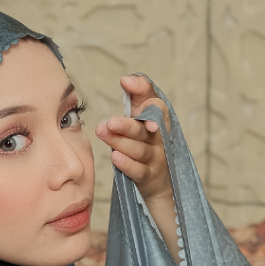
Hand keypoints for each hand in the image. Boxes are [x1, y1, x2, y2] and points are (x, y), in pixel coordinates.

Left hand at [95, 75, 178, 255]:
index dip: (143, 91)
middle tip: (110, 122)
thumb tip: (126, 80)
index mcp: (158, 122)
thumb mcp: (142, 124)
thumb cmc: (146, 147)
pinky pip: (139, 171)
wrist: (159, 186)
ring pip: (141, 150)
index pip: (155, 103)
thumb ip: (136, 101)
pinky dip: (127, 164)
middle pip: (146, 129)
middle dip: (128, 124)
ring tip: (105, 134)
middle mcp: (159, 139)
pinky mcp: (149, 177)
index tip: (125, 83)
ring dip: (122, 142)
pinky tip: (114, 157)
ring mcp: (156, 159)